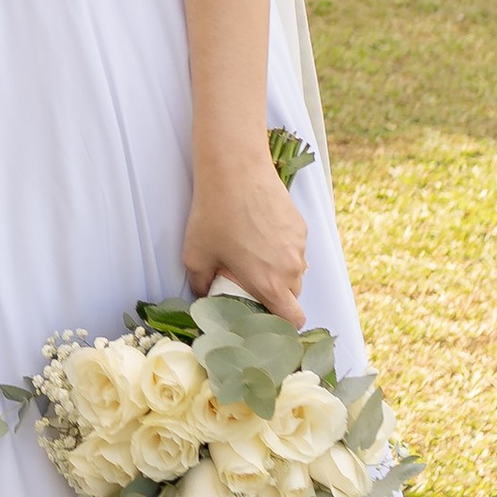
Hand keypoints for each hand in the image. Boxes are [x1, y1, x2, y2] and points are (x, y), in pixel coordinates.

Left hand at [184, 158, 309, 325]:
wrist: (235, 170)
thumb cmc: (214, 214)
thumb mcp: (195, 255)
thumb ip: (201, 284)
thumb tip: (204, 294)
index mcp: (269, 283)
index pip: (293, 320)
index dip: (283, 325)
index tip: (266, 319)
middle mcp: (291, 268)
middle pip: (293, 297)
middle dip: (276, 296)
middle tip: (250, 283)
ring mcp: (299, 246)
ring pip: (295, 271)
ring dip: (279, 271)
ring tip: (252, 254)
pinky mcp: (301, 225)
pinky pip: (296, 248)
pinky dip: (282, 249)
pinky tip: (259, 232)